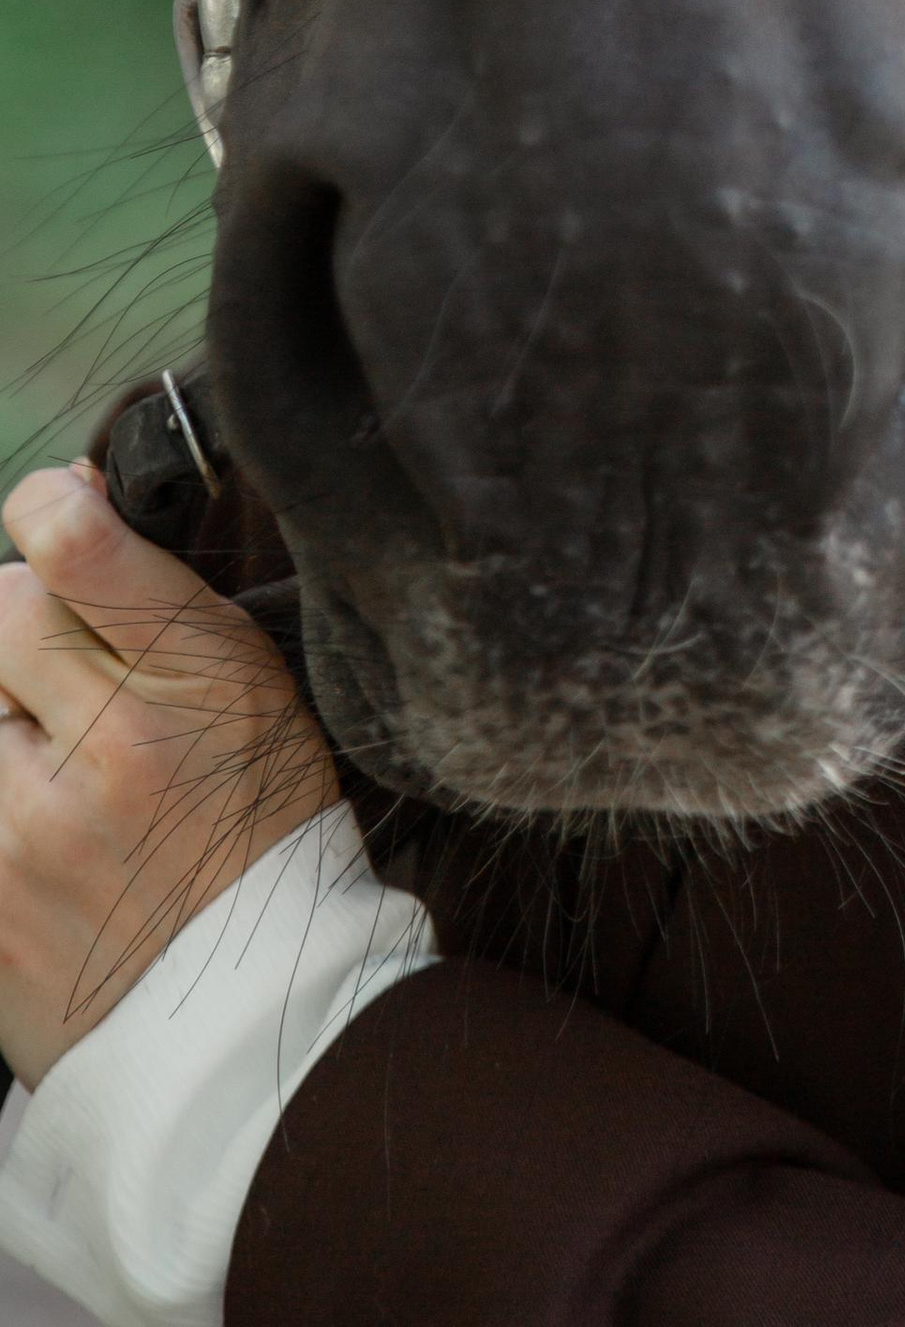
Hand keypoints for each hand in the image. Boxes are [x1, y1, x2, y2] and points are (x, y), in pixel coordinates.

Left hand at [0, 459, 336, 1084]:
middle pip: (1, 611)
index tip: (52, 511)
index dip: (49, 506)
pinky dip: (3, 781)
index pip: (74, 546)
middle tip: (63, 673)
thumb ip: (155, 603)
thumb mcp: (250, 692)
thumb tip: (64, 506)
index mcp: (196, 684)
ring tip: (56, 765)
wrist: (238, 1021)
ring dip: (5, 716)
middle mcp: (106, 751)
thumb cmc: (256, 833)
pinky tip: (42, 821)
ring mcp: (24, 833)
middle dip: (24, 625)